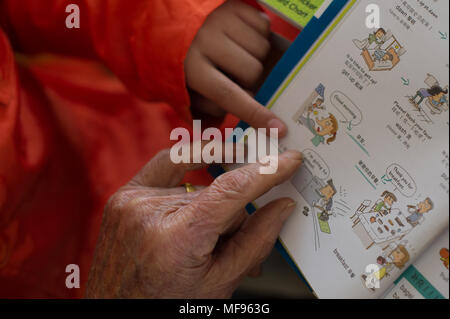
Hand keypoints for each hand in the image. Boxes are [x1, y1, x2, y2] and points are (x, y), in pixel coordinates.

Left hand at [86, 148, 301, 297]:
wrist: (116, 311)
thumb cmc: (167, 305)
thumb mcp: (220, 284)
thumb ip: (256, 241)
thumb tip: (282, 206)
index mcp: (176, 239)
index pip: (232, 190)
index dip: (266, 171)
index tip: (289, 160)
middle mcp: (148, 212)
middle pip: (216, 193)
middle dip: (233, 214)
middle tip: (234, 241)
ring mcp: (131, 200)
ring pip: (195, 185)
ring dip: (209, 204)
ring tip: (207, 237)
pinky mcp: (123, 195)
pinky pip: (166, 166)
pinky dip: (189, 169)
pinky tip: (204, 172)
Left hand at [185, 0, 286, 134]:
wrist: (175, 25)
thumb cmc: (186, 65)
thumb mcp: (188, 91)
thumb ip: (209, 112)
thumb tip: (237, 128)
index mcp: (193, 68)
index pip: (229, 96)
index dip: (256, 114)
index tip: (279, 128)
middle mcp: (206, 41)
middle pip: (253, 72)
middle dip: (250, 78)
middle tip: (236, 75)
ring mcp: (221, 20)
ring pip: (262, 48)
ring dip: (255, 56)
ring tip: (237, 54)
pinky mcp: (233, 5)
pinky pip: (264, 26)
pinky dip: (259, 34)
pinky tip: (241, 38)